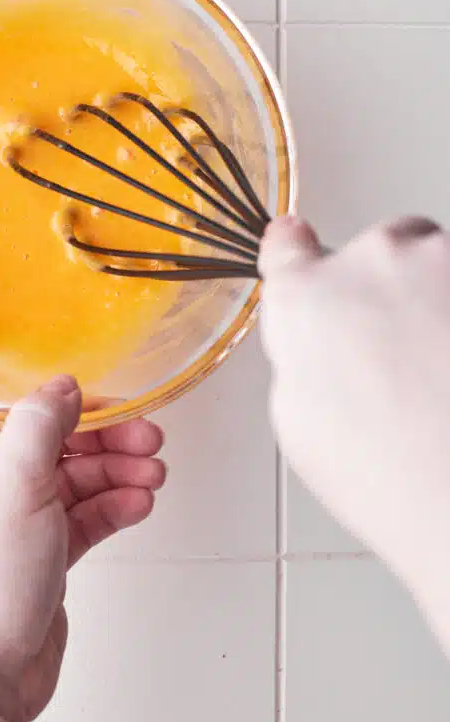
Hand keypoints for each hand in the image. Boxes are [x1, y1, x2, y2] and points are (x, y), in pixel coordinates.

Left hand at [0, 375, 165, 721]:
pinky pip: (84, 509)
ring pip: (69, 467)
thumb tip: (63, 386)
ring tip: (150, 467)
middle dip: (91, 422)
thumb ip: (40, 425)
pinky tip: (138, 500)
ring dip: (114, 463)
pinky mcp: (41, 545)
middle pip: (37, 424)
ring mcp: (12, 509)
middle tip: (138, 426)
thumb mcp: (12, 488)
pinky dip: (113, 502)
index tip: (1, 329)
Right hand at [260, 216, 449, 646]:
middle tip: (402, 354)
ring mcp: (441, 261)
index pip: (287, 245)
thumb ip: (301, 352)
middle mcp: (369, 261)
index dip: (295, 253)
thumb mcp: (297, 420)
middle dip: (385, 289)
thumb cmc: (388, 476)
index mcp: (304, 297)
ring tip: (444, 370)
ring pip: (436, 259)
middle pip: (374, 251)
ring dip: (437, 296)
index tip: (301, 250)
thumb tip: (318, 338)